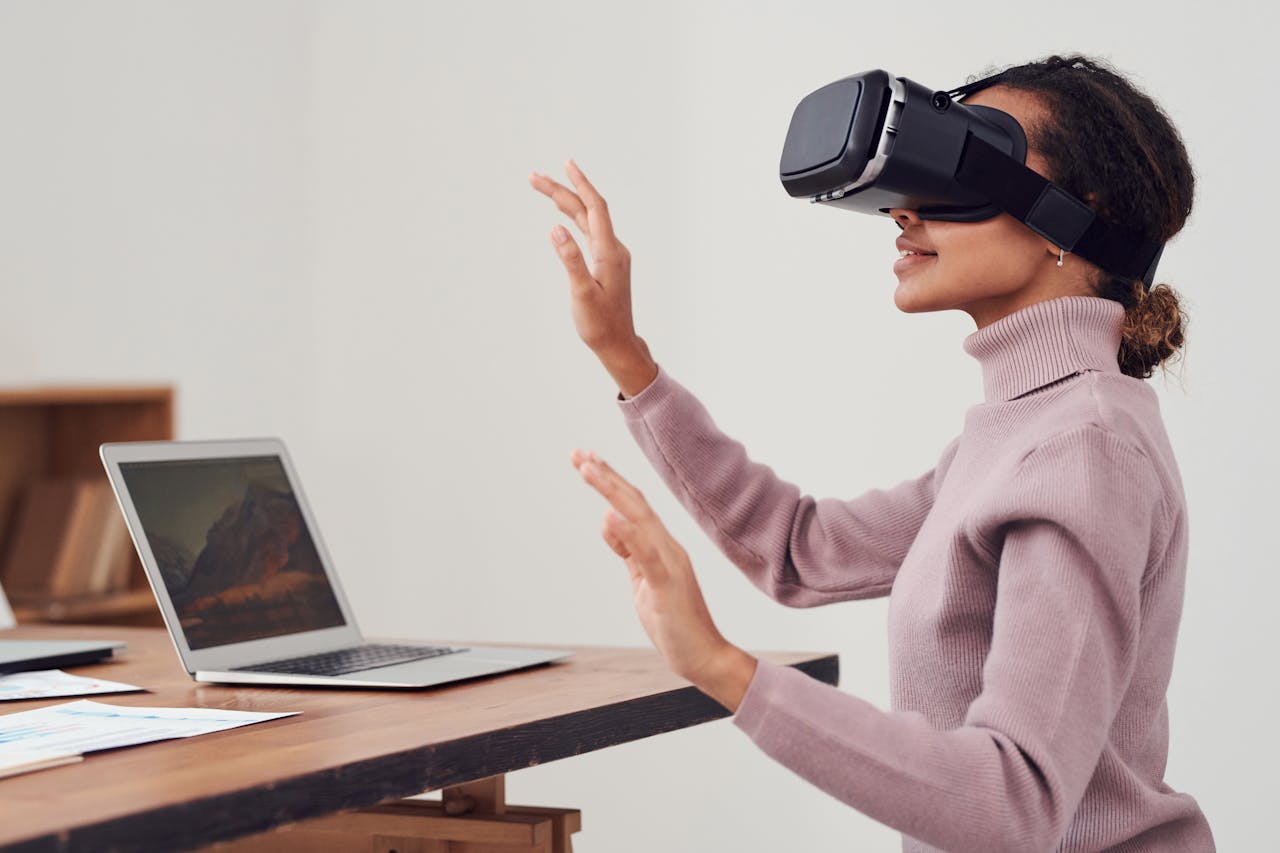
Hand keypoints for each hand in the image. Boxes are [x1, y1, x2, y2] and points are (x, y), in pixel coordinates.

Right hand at [529, 161, 657, 396]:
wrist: (618, 343)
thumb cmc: (600, 324)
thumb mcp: (582, 293)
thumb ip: (570, 259)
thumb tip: (556, 228)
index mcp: (609, 252)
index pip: (595, 208)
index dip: (580, 184)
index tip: (566, 164)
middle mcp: (613, 248)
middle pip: (587, 210)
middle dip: (561, 190)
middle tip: (534, 177)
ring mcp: (611, 255)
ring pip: (586, 219)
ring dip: (565, 202)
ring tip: (543, 187)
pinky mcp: (606, 262)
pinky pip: (589, 230)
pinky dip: (574, 217)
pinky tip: (563, 214)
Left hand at [571, 448, 757, 710]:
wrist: (704, 655)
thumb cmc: (675, 621)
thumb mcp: (643, 581)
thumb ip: (629, 552)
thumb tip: (609, 523)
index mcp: (660, 546)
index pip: (632, 505)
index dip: (610, 480)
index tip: (587, 460)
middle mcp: (667, 546)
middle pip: (633, 502)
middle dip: (605, 475)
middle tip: (578, 453)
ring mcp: (669, 563)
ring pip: (638, 518)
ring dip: (611, 491)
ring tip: (587, 469)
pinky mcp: (667, 585)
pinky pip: (646, 555)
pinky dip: (627, 533)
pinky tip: (610, 516)